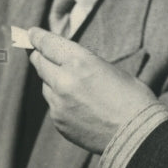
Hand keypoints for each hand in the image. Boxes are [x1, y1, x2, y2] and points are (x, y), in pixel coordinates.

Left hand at [29, 28, 157, 152]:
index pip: (48, 44)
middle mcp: (63, 81)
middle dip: (39, 56)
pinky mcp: (59, 122)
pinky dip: (60, 101)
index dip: (37, 37)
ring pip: (45, 86)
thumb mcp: (110, 69)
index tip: (30, 33)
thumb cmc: (133, 97)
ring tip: (71, 84)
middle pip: (39, 63)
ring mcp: (58, 104)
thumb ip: (85, 64)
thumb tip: (69, 64)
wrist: (137, 134)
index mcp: (79, 62)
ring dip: (52, 81)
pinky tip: (78, 105)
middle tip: (39, 52)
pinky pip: (54, 105)